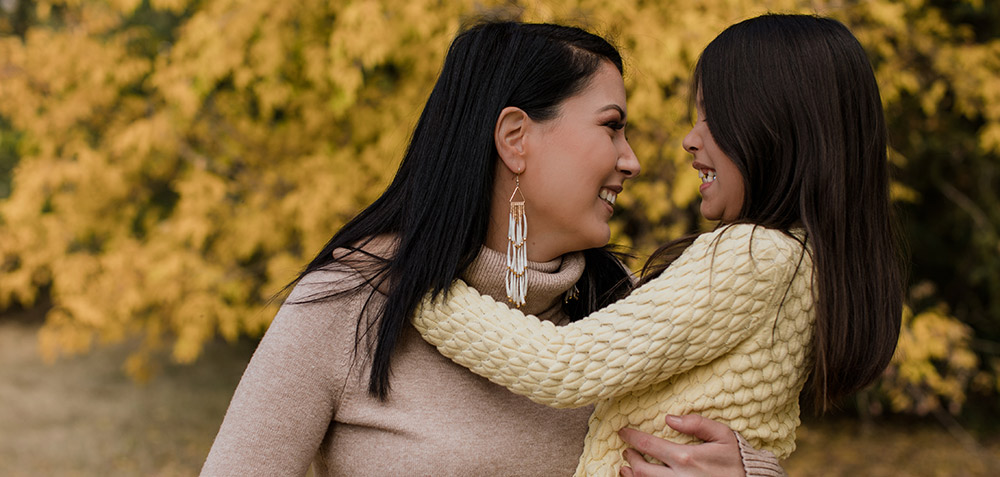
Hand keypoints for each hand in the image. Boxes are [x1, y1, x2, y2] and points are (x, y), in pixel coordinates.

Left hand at [618, 414, 744, 476]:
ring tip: (626, 467)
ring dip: (632, 475)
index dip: (632, 438)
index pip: (648, 446)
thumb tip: (670, 419)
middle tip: (626, 451)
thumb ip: (697, 424)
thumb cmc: (738, 461)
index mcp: (686, 458)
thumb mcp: (723, 435)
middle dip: (630, 458)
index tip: (623, 432)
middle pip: (641, 469)